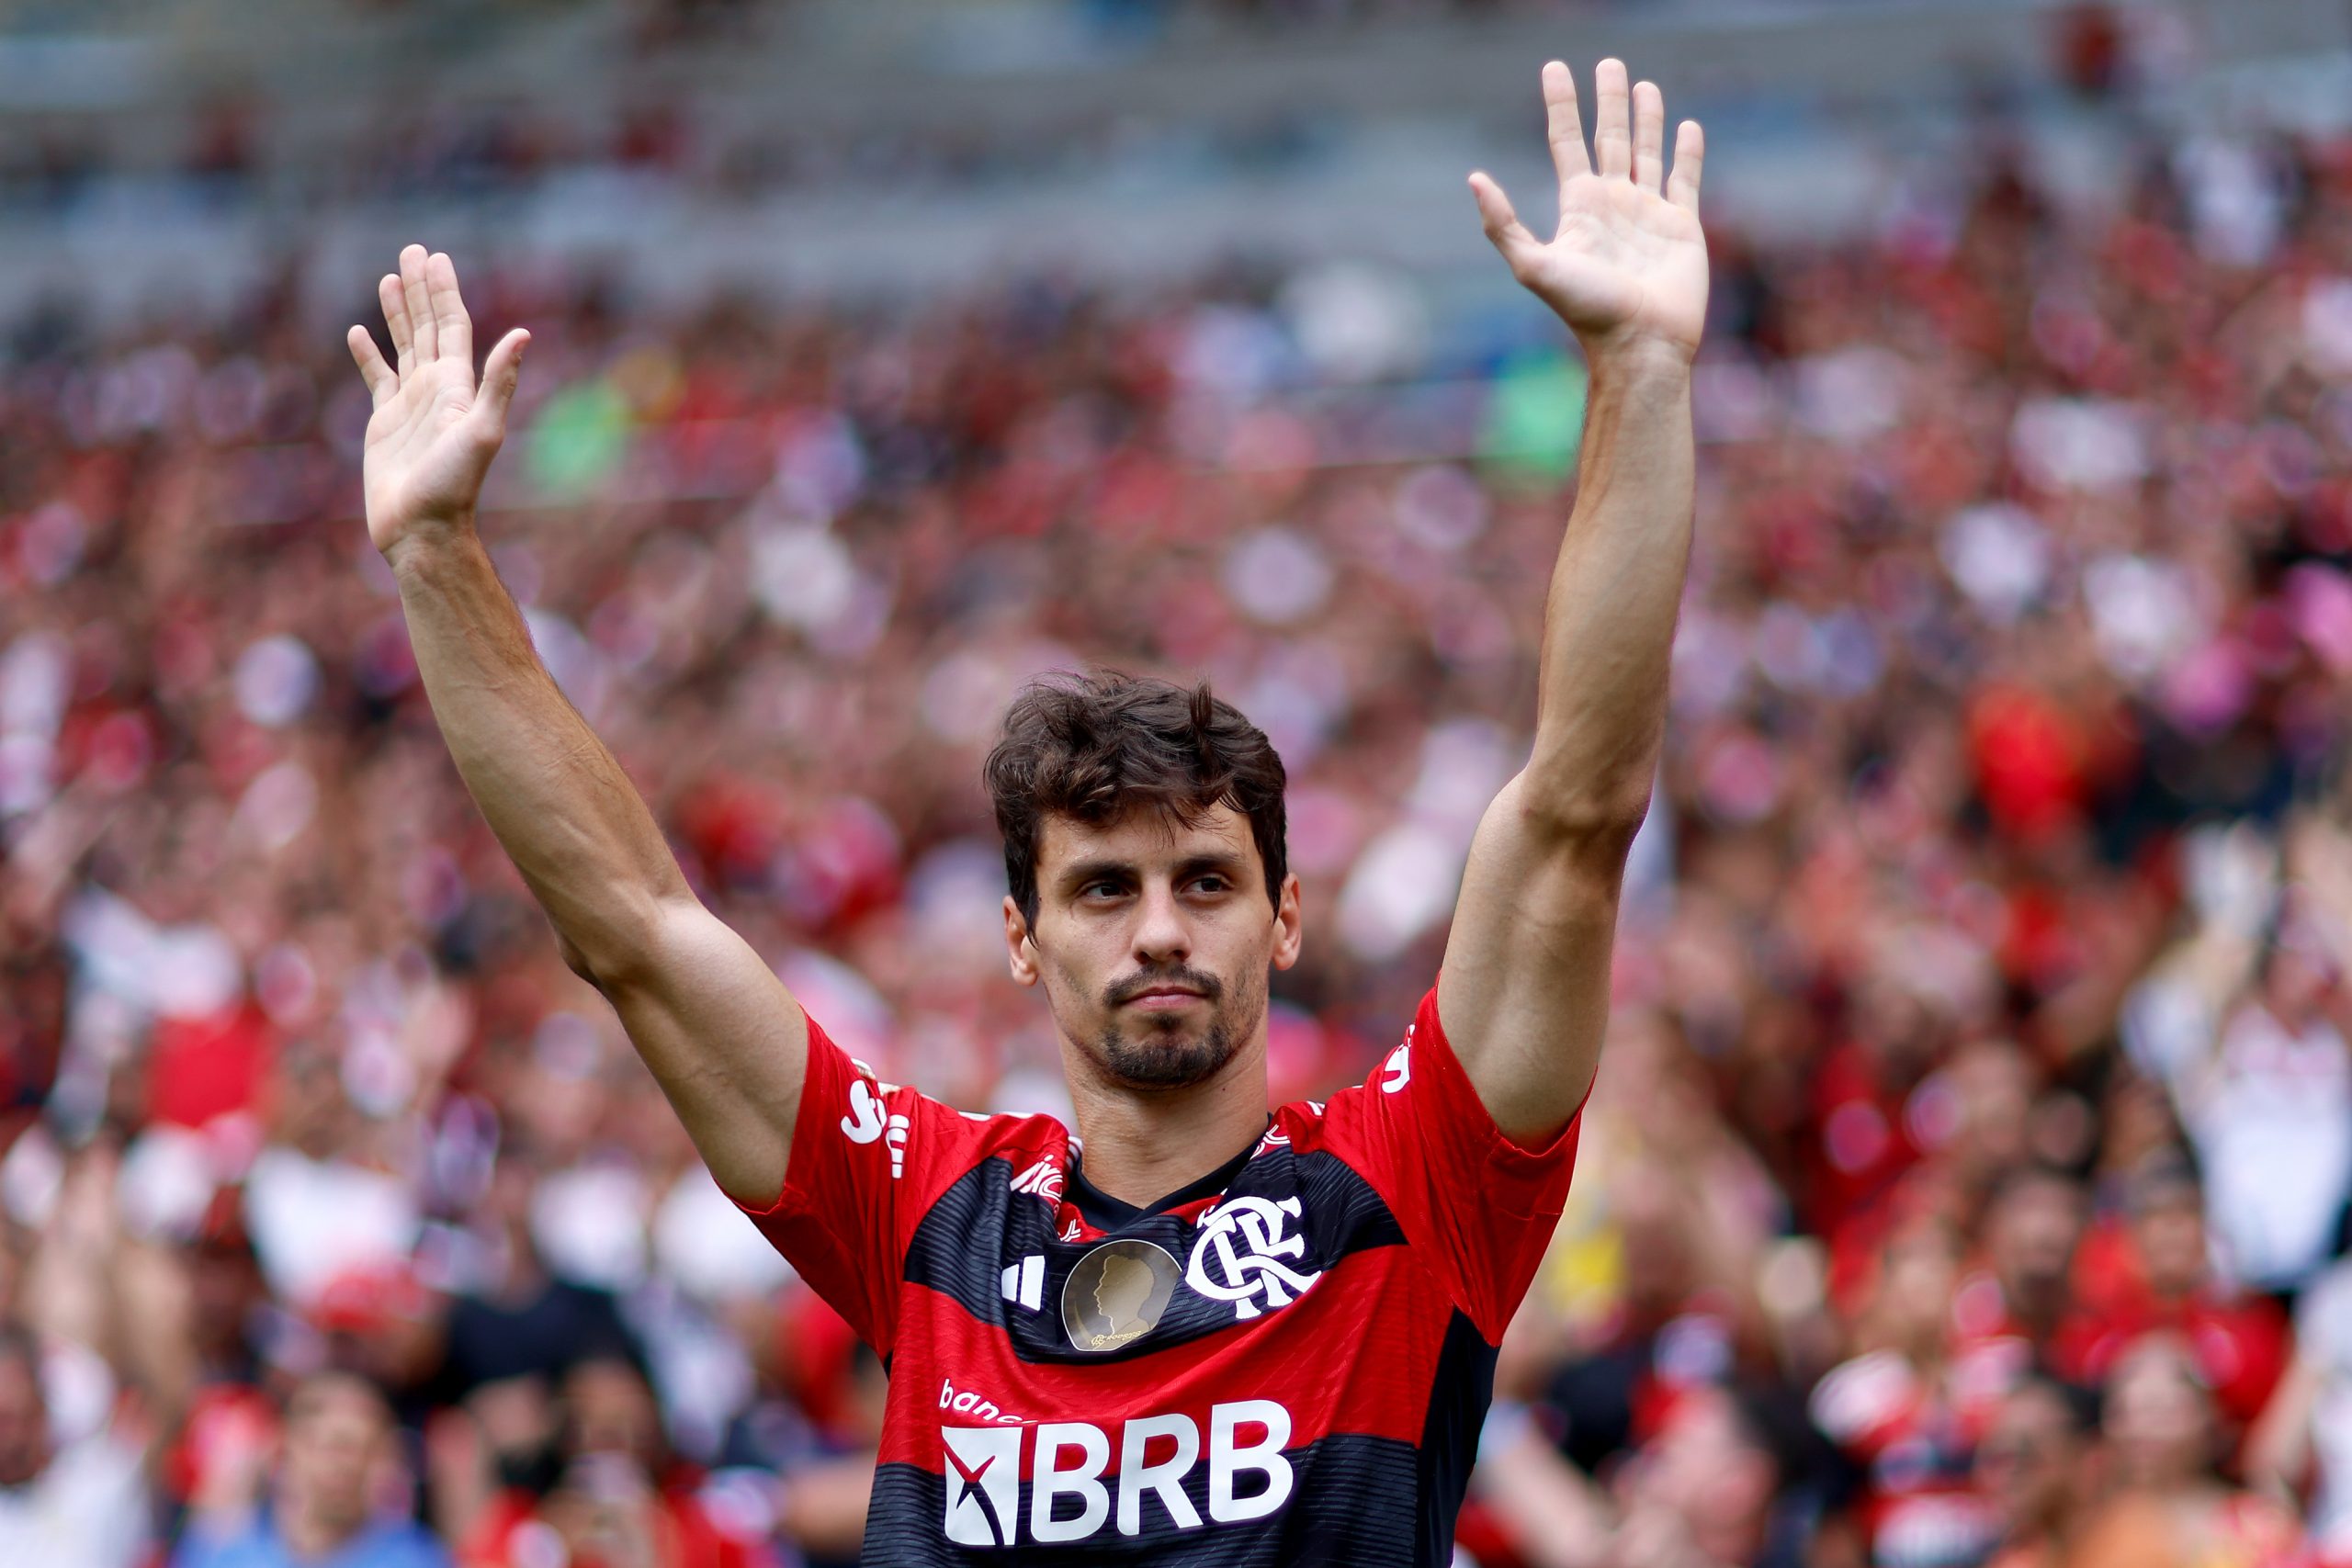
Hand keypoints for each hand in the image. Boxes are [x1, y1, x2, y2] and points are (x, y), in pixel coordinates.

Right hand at [346, 245, 528, 558]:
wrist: (422, 529)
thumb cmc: (453, 486)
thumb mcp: (482, 431)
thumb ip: (500, 382)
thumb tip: (523, 334)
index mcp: (458, 385)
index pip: (453, 325)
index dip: (444, 291)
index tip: (435, 257)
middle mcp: (436, 389)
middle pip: (429, 326)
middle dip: (422, 289)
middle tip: (413, 250)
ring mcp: (410, 404)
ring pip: (404, 346)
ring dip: (398, 312)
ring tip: (390, 278)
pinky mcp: (385, 423)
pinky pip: (376, 379)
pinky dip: (368, 355)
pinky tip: (358, 333)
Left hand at [1470, 60, 1707, 363]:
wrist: (1639, 344)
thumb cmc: (1587, 310)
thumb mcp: (1534, 266)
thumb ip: (1503, 225)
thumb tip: (1474, 178)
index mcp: (1579, 207)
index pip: (1566, 142)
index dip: (1561, 105)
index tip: (1554, 68)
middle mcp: (1612, 204)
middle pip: (1609, 138)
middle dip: (1609, 100)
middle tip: (1609, 62)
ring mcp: (1648, 213)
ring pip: (1647, 152)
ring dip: (1647, 118)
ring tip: (1645, 85)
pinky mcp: (1683, 226)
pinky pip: (1686, 179)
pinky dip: (1687, 153)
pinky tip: (1687, 128)